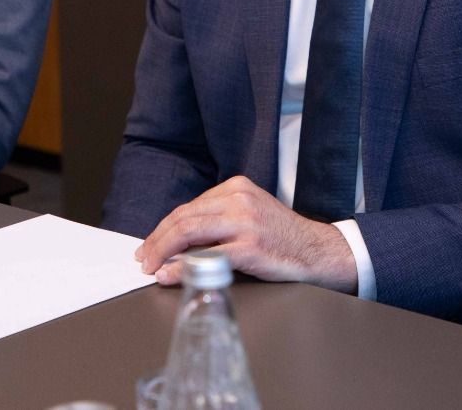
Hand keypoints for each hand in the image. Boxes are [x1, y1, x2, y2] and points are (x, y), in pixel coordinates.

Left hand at [135, 176, 356, 292]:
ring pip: (189, 231)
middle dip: (158, 240)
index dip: (164, 227)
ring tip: (151, 266)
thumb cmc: (281, 237)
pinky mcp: (250, 246)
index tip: (151, 244)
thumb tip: (178, 243)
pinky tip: (170, 274)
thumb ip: (218, 222)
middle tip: (144, 258)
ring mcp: (244, 222)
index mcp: (236, 187)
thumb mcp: (249, 215)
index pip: (189, 207)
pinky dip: (182, 266)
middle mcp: (238, 199)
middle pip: (184, 217)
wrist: (317, 251)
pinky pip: (207, 256)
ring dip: (163, 250)